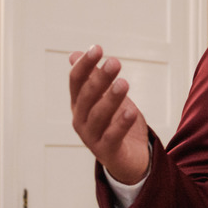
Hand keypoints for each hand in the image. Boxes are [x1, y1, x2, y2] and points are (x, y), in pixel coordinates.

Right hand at [68, 45, 150, 184]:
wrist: (128, 158)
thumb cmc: (115, 124)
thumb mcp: (105, 98)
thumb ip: (92, 78)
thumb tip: (75, 54)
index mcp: (79, 104)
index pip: (76, 81)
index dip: (85, 65)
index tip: (98, 48)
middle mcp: (81, 120)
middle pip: (87, 96)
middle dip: (100, 78)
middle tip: (115, 62)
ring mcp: (92, 137)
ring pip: (99, 115)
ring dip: (111, 98)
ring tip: (123, 83)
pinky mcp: (107, 151)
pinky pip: (113, 136)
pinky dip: (121, 124)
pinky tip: (131, 111)